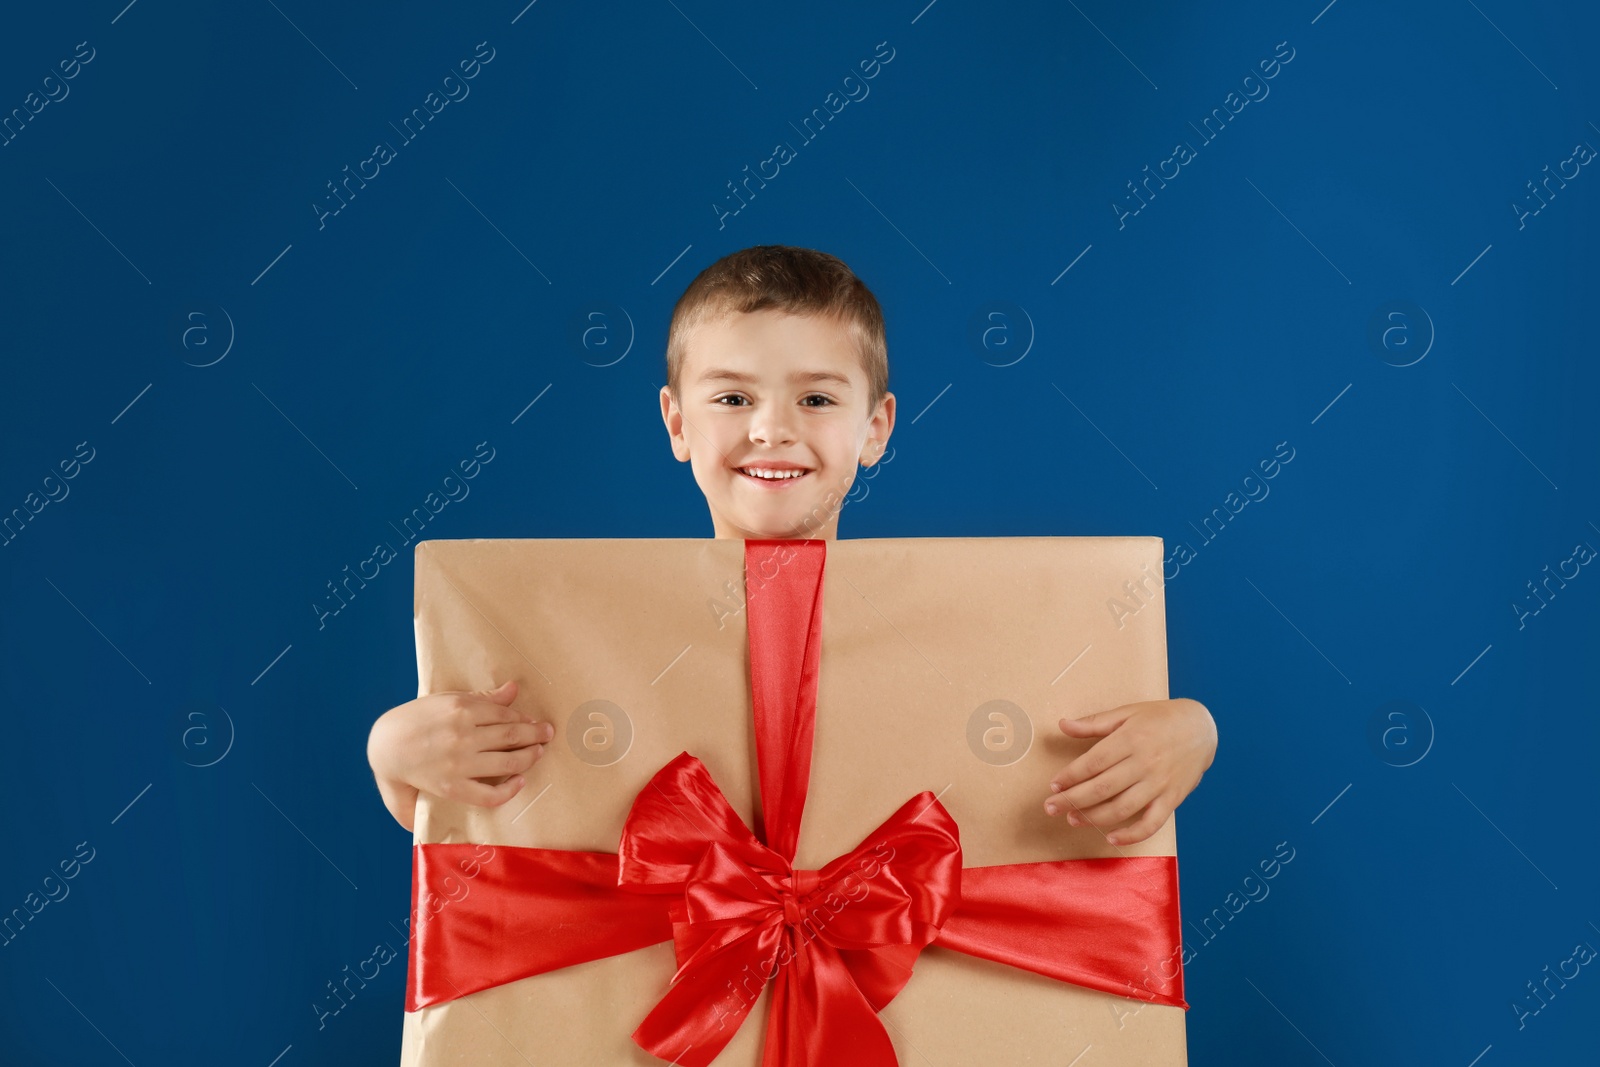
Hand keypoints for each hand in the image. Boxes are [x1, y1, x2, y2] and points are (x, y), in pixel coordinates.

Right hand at [366, 679, 552, 830]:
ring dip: (529, 757)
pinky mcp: (452, 787)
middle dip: (535, 735)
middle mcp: (462, 735)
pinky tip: (520, 782)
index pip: (505, 714)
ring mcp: (458, 763)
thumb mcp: (446, 700)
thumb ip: (482, 698)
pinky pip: (489, 794)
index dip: (524, 719)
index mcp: (461, 709)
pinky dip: (509, 789)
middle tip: (547, 734)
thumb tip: (513, 689)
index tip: (534, 721)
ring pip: (507, 761)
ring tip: (538, 753)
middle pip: (512, 735)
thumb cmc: (415, 720)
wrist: (384, 747)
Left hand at [1043, 698, 1215, 845]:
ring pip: (1121, 808)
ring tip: (1072, 819)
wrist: (1202, 728)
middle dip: (1072, 800)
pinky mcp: (1172, 799)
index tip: (1053, 784)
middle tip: (1051, 807)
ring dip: (1093, 818)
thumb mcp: (1127, 712)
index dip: (1070, 776)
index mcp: (1131, 739)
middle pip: (1102, 788)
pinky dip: (1131, 835)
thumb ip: (1094, 722)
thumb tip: (1063, 725)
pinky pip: (1151, 823)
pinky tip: (1112, 838)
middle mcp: (1145, 763)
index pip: (1093, 762)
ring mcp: (1159, 784)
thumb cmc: (1160, 718)